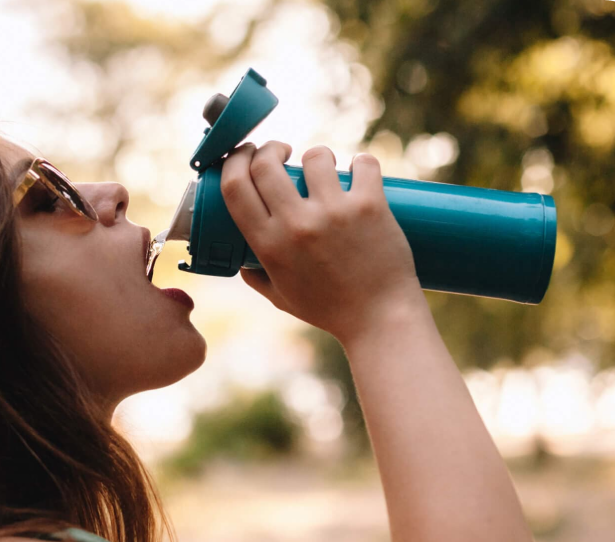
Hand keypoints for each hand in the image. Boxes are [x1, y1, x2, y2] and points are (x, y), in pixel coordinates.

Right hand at [220, 140, 424, 342]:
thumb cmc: (329, 310)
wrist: (381, 320)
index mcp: (268, 245)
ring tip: (324, 168)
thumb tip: (241, 261)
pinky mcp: (370, 206)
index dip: (233, 161)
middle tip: (281, 152)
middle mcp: (296, 225)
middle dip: (269, 148)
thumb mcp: (280, 298)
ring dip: (317, 156)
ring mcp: (334, 213)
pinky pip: (363, 164)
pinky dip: (362, 163)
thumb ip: (256, 278)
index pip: (234, 186)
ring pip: (315, 157)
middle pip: (266, 164)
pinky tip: (360, 169)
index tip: (244, 156)